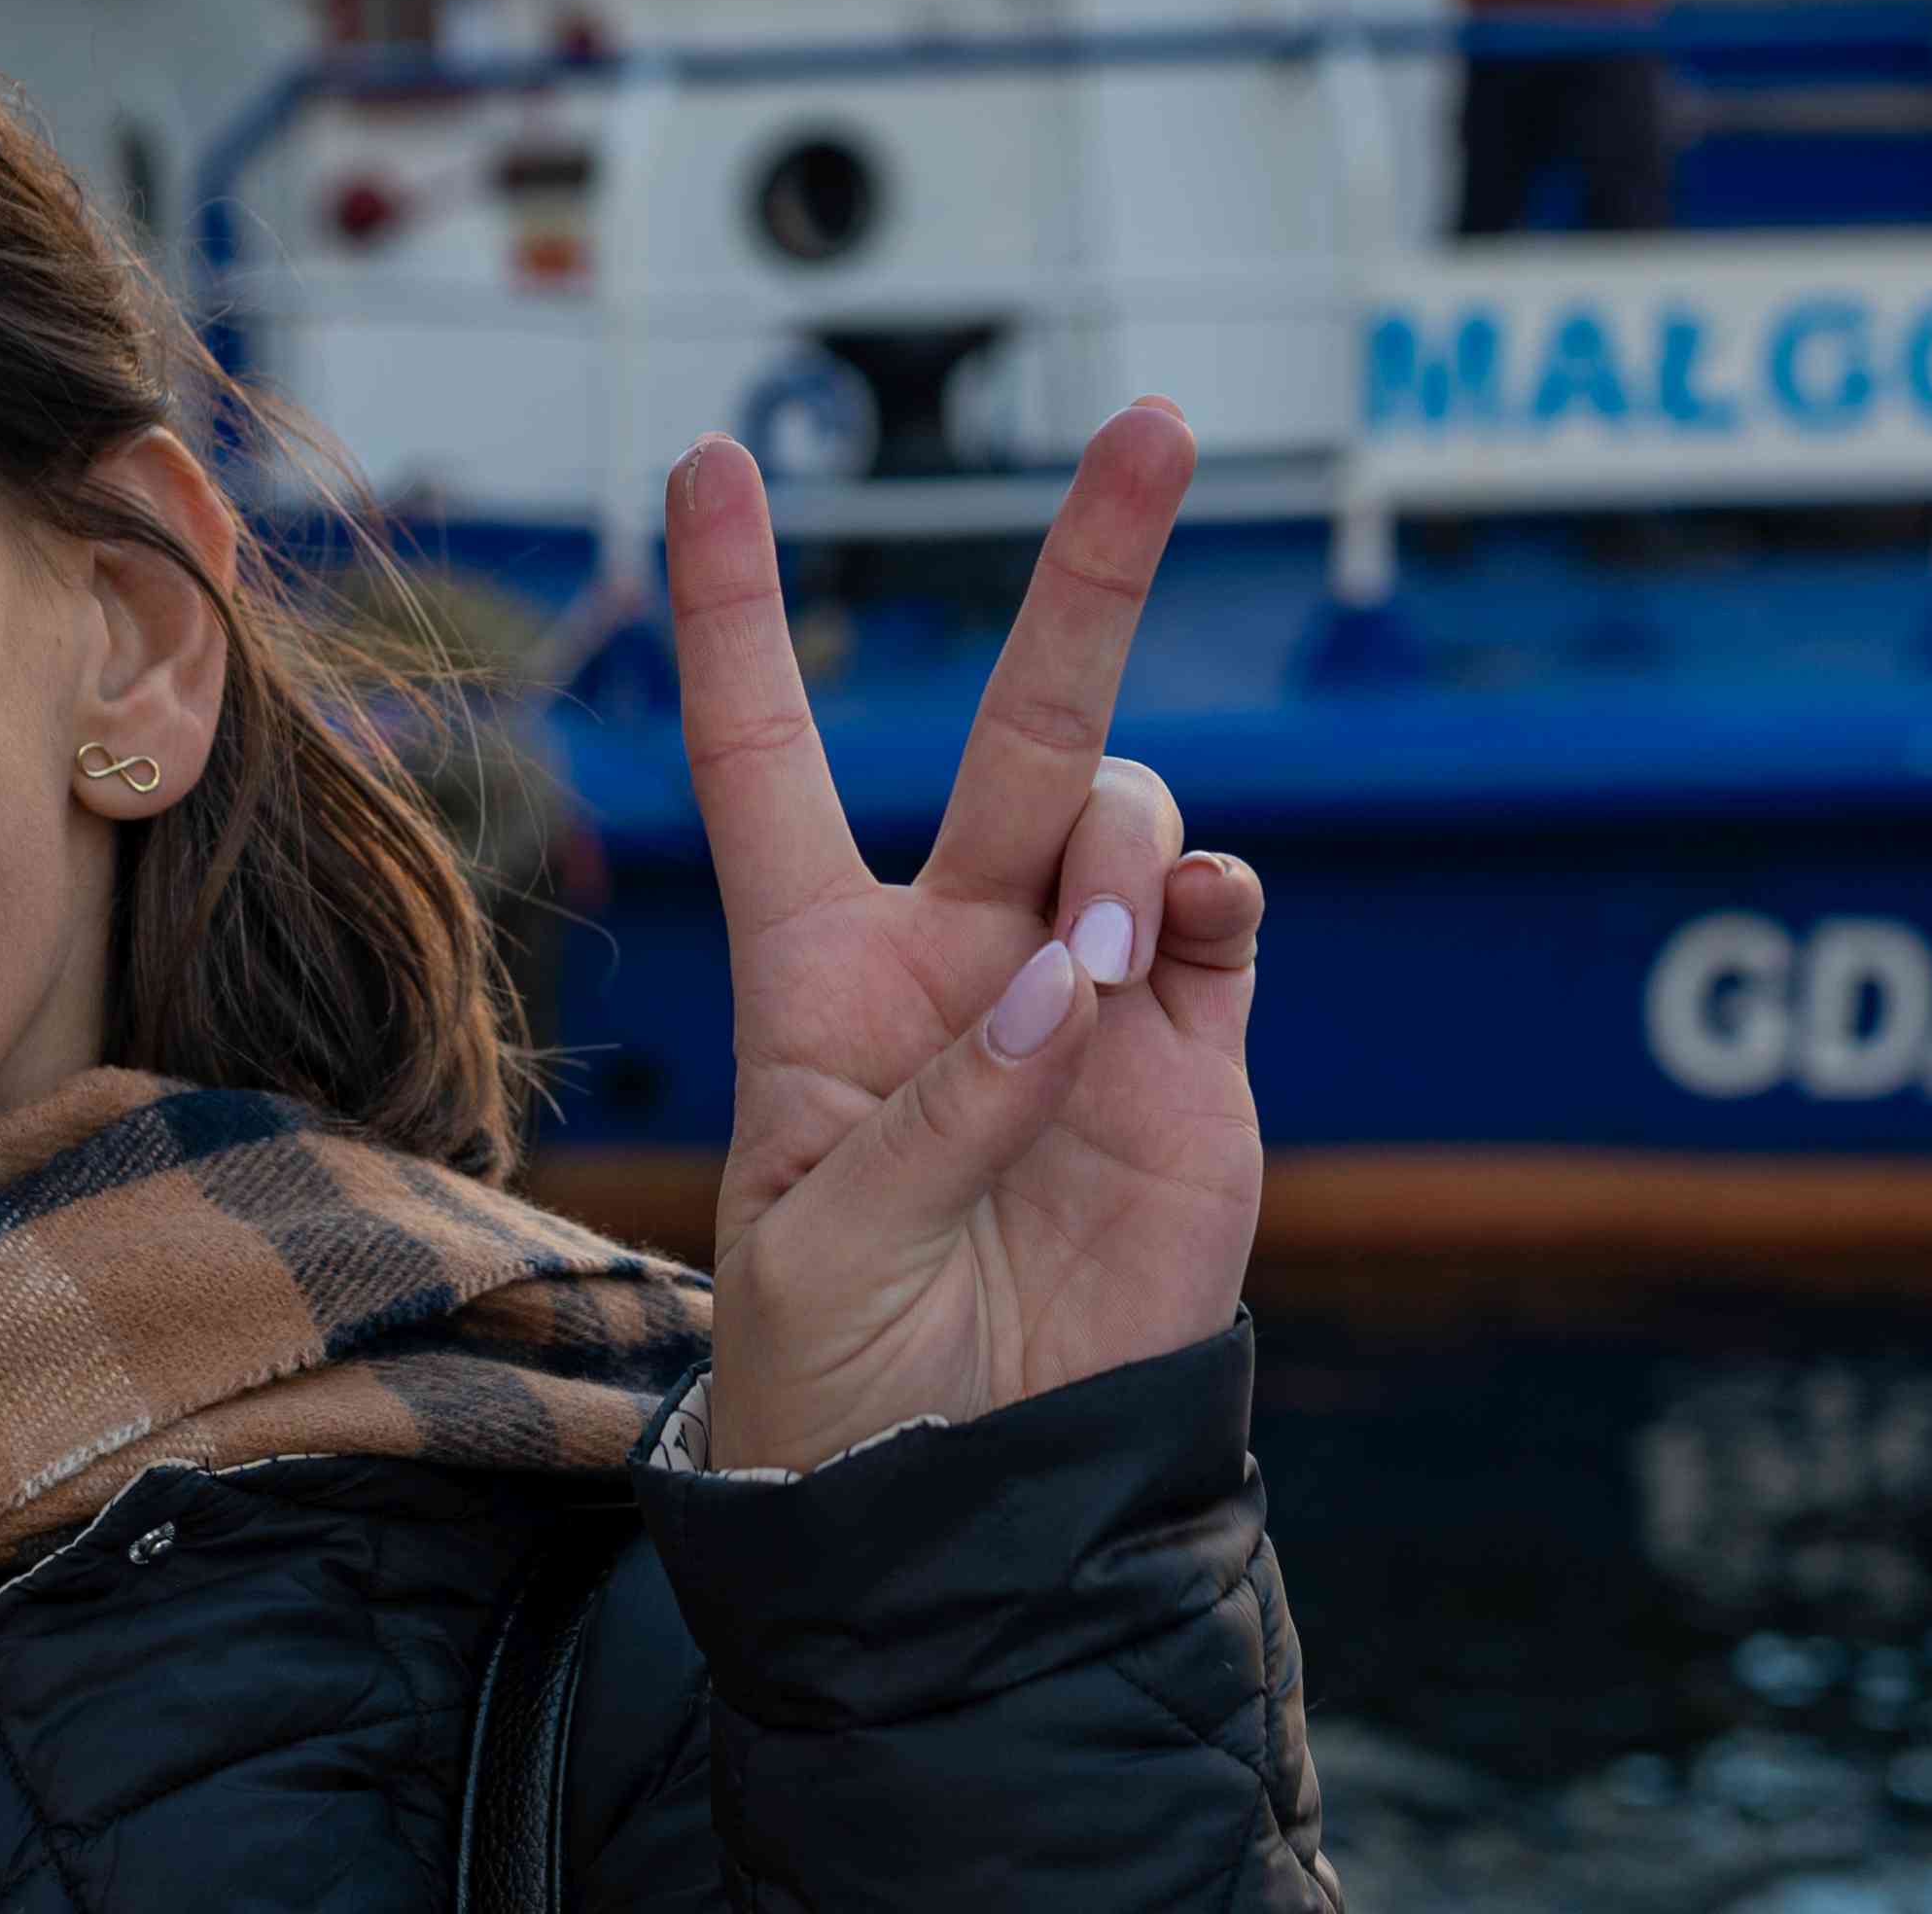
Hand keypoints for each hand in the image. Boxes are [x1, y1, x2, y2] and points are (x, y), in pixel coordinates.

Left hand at [669, 400, 1264, 1474]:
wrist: (981, 1507)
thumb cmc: (845, 1385)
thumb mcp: (824, 1254)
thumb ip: (938, 1109)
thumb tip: (1068, 983)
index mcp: (815, 973)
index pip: (765, 751)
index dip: (737, 606)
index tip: (712, 458)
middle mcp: (955, 950)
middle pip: (1021, 717)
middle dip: (1090, 568)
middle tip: (1157, 425)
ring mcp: (1085, 992)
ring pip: (1127, 808)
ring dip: (1125, 840)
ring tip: (1098, 956)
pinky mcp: (1192, 1056)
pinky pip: (1219, 918)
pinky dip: (1209, 898)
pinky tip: (1176, 942)